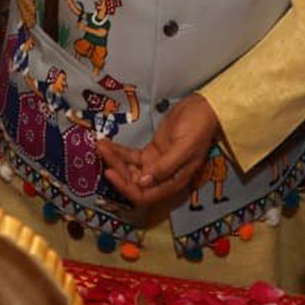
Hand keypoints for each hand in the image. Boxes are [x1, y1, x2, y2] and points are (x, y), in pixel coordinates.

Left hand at [98, 94, 219, 205]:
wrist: (203, 109)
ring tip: (101, 145)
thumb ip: (165, 166)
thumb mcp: (185, 148)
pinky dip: (119, 151)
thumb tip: (143, 181)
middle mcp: (163, 178)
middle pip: (133, 182)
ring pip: (129, 169)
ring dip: (115, 159)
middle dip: (116, 169)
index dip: (126, 187)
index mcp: (174, 182)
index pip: (146, 195)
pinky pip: (131, 157)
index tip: (110, 172)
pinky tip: (107, 144)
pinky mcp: (151, 153)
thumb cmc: (199, 128)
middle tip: (102, 151)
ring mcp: (156, 165)